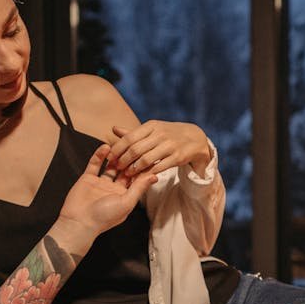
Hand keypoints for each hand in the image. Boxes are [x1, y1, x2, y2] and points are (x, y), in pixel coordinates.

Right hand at [56, 154, 157, 240]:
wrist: (79, 222)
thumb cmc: (104, 217)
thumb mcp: (126, 203)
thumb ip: (139, 188)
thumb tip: (154, 176)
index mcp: (125, 196)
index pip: (137, 179)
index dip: (143, 168)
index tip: (150, 155)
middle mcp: (114, 189)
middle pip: (124, 170)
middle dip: (130, 159)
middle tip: (136, 145)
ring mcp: (101, 183)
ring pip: (110, 166)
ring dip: (116, 156)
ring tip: (121, 145)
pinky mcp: (88, 178)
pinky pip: (95, 164)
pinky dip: (100, 155)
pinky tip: (105, 147)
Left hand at [97, 121, 211, 179]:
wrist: (195, 138)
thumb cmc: (169, 135)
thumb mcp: (153, 130)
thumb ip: (133, 133)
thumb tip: (114, 129)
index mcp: (151, 126)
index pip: (129, 138)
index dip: (117, 149)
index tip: (109, 158)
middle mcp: (160, 134)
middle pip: (135, 149)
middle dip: (123, 160)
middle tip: (116, 169)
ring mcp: (170, 145)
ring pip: (146, 159)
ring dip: (134, 169)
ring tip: (127, 174)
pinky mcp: (178, 157)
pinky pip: (159, 167)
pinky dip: (148, 173)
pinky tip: (141, 177)